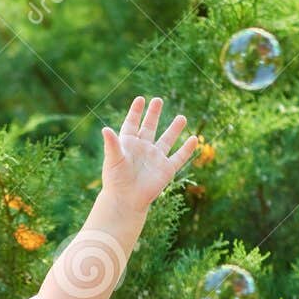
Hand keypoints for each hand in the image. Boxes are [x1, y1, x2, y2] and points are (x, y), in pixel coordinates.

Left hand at [100, 96, 197, 212]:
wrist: (126, 200)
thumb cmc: (116, 180)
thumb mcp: (113, 159)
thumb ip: (112, 144)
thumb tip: (105, 129)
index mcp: (128, 144)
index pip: (132, 124)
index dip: (136, 112)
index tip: (140, 99)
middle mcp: (143, 149)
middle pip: (149, 128)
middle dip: (154, 114)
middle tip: (158, 100)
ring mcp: (155, 158)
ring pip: (167, 140)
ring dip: (174, 129)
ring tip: (182, 117)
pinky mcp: (166, 169)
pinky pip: (179, 157)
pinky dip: (187, 149)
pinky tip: (194, 139)